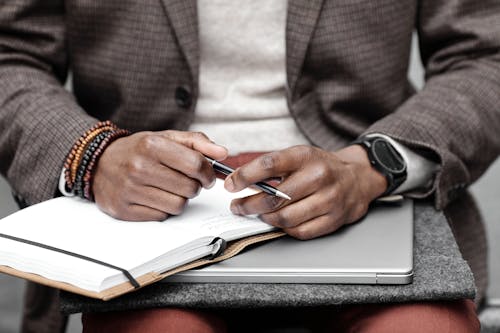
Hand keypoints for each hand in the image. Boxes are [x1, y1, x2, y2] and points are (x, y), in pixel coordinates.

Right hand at [92, 130, 226, 220]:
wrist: (99, 163)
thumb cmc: (138, 150)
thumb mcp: (165, 137)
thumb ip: (196, 142)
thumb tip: (222, 153)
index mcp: (151, 145)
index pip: (195, 164)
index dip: (208, 173)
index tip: (207, 175)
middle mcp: (139, 167)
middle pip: (190, 188)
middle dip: (194, 186)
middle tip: (186, 181)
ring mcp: (130, 190)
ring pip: (178, 206)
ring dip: (180, 199)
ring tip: (170, 189)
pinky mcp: (124, 210)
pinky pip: (161, 217)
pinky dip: (163, 209)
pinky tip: (155, 197)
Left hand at [224, 145, 386, 239]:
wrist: (357, 179)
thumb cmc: (321, 167)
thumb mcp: (298, 156)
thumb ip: (271, 167)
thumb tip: (238, 180)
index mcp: (306, 156)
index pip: (269, 164)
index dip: (245, 176)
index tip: (231, 184)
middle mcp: (319, 177)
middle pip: (275, 197)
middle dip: (249, 205)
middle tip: (238, 207)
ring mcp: (329, 200)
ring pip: (285, 218)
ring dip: (265, 218)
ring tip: (258, 214)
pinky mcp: (333, 220)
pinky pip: (299, 231)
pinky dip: (284, 228)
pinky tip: (279, 220)